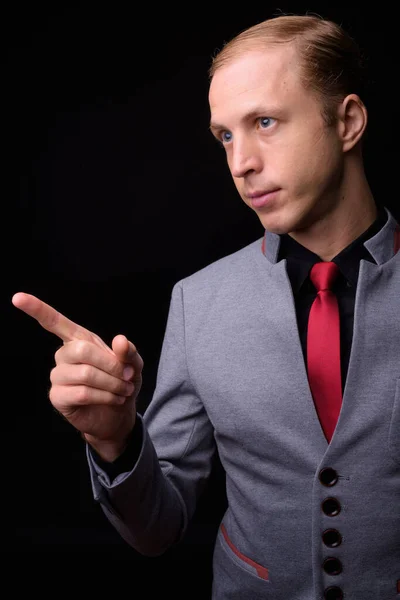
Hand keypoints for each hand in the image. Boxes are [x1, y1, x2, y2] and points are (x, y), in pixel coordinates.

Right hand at [12, 292, 143, 459]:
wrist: (119, 414)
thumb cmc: (123, 383)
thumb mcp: (133, 365)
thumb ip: (129, 352)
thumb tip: (120, 340)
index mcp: (79, 339)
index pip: (54, 322)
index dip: (36, 309)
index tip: (17, 297)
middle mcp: (64, 354)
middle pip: (82, 350)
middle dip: (111, 364)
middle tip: (127, 376)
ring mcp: (58, 375)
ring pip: (85, 374)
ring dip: (112, 384)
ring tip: (123, 390)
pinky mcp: (57, 396)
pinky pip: (82, 393)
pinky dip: (104, 397)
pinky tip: (113, 399)